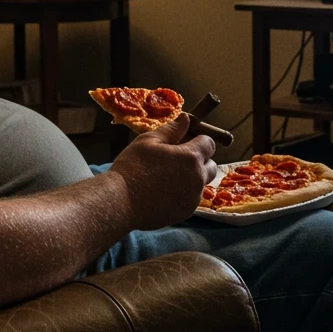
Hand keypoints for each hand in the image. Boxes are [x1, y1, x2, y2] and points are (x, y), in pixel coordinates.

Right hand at [108, 114, 217, 229]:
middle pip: (211, 166)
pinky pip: (191, 199)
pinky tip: (163, 193)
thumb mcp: (149, 141)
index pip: (209, 143)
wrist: (120, 202)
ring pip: (201, 184)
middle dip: (200, 160)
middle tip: (177, 160)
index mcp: (191, 157)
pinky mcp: (185, 212)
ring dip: (192, 178)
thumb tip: (186, 119)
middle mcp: (198, 178)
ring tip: (167, 178)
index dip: (198, 140)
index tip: (184, 142)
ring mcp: (193, 198)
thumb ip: (172, 129)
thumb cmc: (133, 166)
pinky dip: (183, 194)